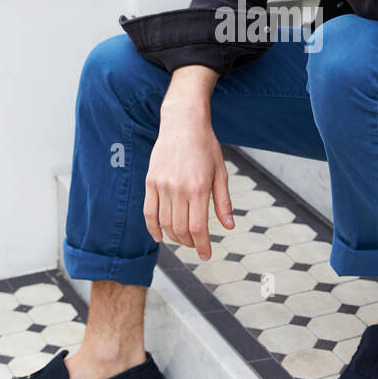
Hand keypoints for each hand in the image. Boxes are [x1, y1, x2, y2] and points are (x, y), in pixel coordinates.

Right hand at [144, 109, 235, 259]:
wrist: (183, 123)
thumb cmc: (206, 146)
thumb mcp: (220, 172)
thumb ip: (223, 201)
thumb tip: (228, 226)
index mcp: (198, 188)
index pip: (198, 228)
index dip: (202, 246)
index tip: (206, 255)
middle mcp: (178, 189)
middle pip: (181, 229)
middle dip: (190, 243)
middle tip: (197, 245)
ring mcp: (162, 186)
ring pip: (165, 223)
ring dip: (174, 237)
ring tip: (183, 239)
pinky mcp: (150, 182)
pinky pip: (148, 212)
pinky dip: (153, 228)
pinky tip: (159, 237)